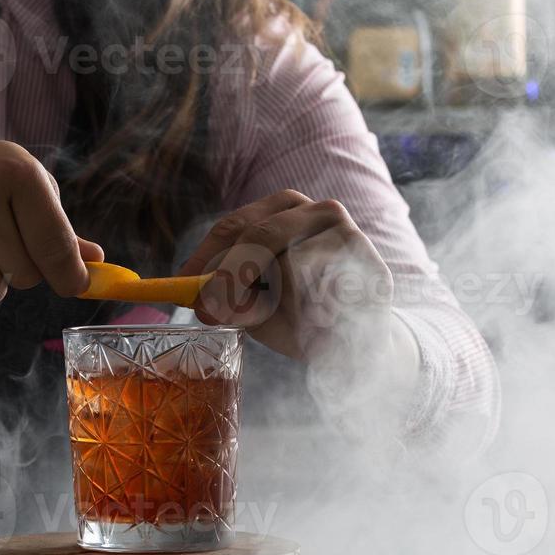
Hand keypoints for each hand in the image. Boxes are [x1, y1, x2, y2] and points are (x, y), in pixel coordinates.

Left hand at [179, 190, 401, 363]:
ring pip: (294, 263)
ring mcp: (347, 235)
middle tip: (213, 309)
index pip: (235, 226)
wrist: (357, 343)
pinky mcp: (372, 265)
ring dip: (276, 299)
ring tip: (276, 321)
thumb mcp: (255, 306)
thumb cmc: (299, 316)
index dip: (205, 257)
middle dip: (231, 275)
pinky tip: (317, 322)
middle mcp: (317, 211)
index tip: (183, 287)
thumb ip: (229, 299)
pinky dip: (314, 311)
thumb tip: (198, 302)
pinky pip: (329, 289)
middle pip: (261, 234)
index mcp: (282, 211)